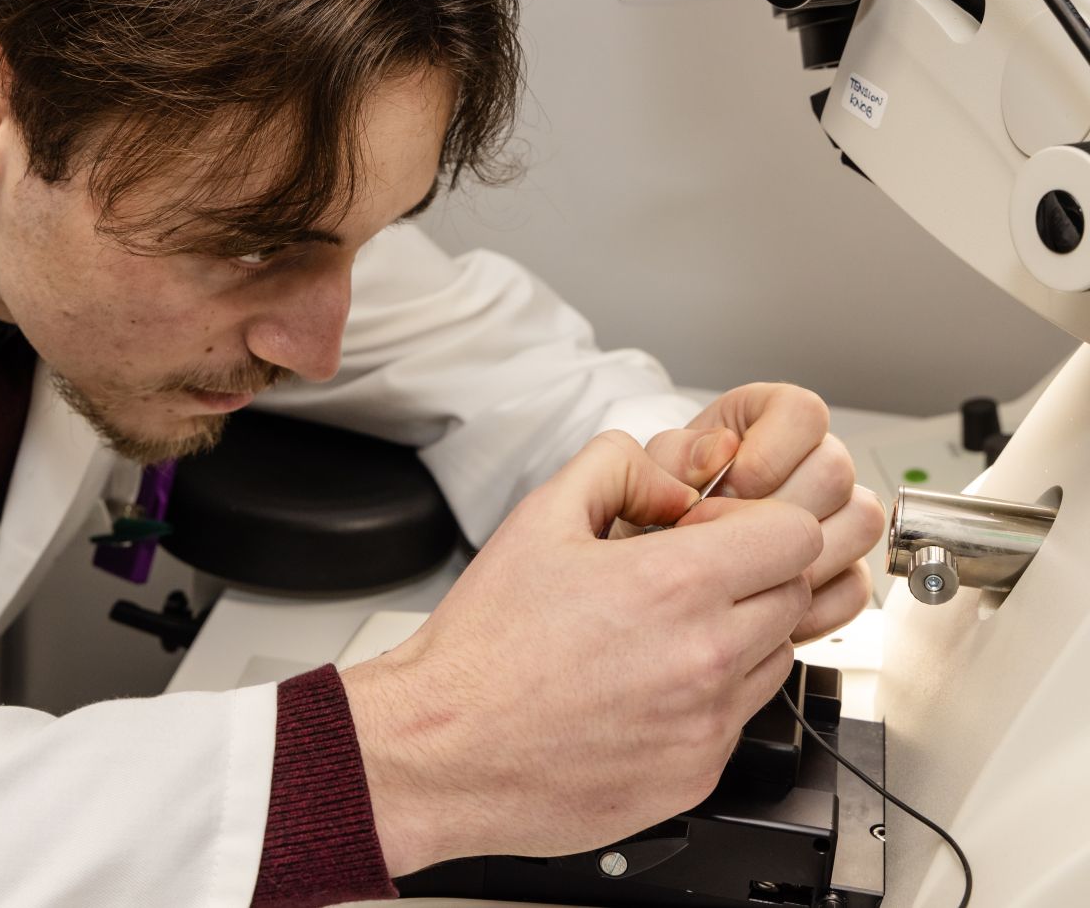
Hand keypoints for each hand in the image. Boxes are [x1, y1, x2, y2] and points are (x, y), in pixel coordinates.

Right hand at [341, 431, 821, 875]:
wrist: (445, 748)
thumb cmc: (483, 648)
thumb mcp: (538, 519)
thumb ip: (616, 467)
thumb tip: (673, 477)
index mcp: (675, 585)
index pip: (796, 534)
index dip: (756, 522)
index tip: (712, 533)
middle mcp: (706, 658)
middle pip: (794, 593)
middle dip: (751, 575)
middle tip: (682, 581)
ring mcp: (706, 725)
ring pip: (775, 657)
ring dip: (737, 636)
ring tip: (655, 636)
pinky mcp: (696, 774)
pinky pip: (737, 720)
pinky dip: (706, 697)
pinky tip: (642, 688)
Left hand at [641, 384, 882, 642]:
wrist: (644, 582)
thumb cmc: (643, 520)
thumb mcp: (641, 480)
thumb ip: (673, 455)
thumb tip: (719, 448)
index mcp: (758, 424)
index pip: (804, 413)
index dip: (772, 449)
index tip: (734, 483)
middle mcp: (803, 465)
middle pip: (835, 469)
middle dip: (776, 509)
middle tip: (725, 535)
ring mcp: (829, 519)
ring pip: (859, 521)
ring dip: (798, 555)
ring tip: (741, 572)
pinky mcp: (839, 575)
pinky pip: (855, 585)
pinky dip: (811, 603)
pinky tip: (762, 605)